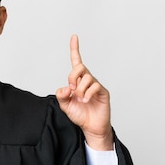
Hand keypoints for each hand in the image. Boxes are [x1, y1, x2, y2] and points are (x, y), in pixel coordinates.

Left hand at [55, 35, 112, 149]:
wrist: (91, 127)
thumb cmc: (80, 115)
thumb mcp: (65, 106)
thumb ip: (61, 96)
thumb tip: (64, 87)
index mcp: (77, 81)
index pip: (76, 62)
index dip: (74, 49)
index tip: (74, 37)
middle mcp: (86, 80)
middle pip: (79, 67)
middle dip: (72, 77)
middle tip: (72, 90)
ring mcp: (95, 85)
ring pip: (86, 77)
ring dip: (79, 90)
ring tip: (80, 99)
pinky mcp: (102, 92)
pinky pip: (94, 86)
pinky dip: (87, 94)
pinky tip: (86, 101)